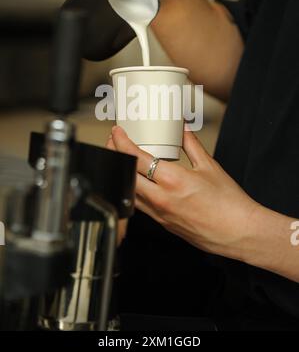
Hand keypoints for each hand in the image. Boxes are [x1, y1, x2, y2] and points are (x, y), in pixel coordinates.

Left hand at [106, 125, 259, 261]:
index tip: (117, 132)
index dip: (122, 142)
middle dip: (115, 155)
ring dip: (122, 172)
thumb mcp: (209, 166)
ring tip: (124, 158)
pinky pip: (139, 204)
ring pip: (129, 191)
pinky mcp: (162, 223)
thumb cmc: (228, 203)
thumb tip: (183, 129)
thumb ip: (191, 144)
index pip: (136, 157)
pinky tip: (139, 181)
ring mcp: (159, 213)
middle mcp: (161, 198)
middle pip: (125, 174)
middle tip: (114, 142)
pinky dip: (133, 189)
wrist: (238, 232)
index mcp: (172, 180)